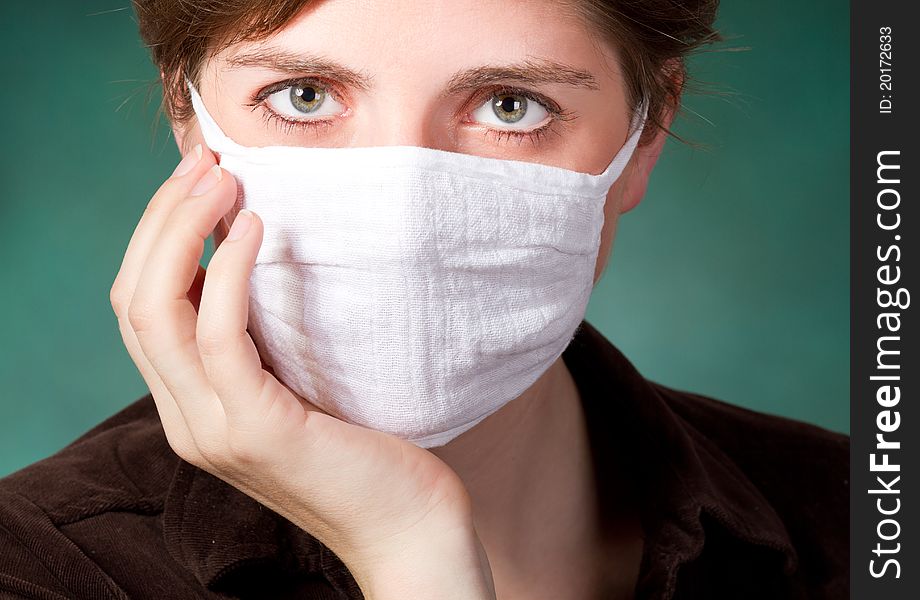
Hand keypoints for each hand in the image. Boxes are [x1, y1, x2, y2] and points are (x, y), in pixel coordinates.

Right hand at [109, 145, 495, 598]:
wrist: (409, 524)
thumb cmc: (369, 444)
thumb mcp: (301, 380)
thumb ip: (265, 337)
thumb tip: (255, 251)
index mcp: (193, 406)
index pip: (140, 306)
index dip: (157, 233)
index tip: (198, 175)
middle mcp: (188, 420)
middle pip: (135, 300)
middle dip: (162, 219)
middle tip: (205, 159)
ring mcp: (214, 430)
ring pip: (158, 313)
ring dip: (184, 232)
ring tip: (224, 178)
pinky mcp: (256, 431)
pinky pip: (220, 337)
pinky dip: (230, 273)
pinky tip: (258, 228)